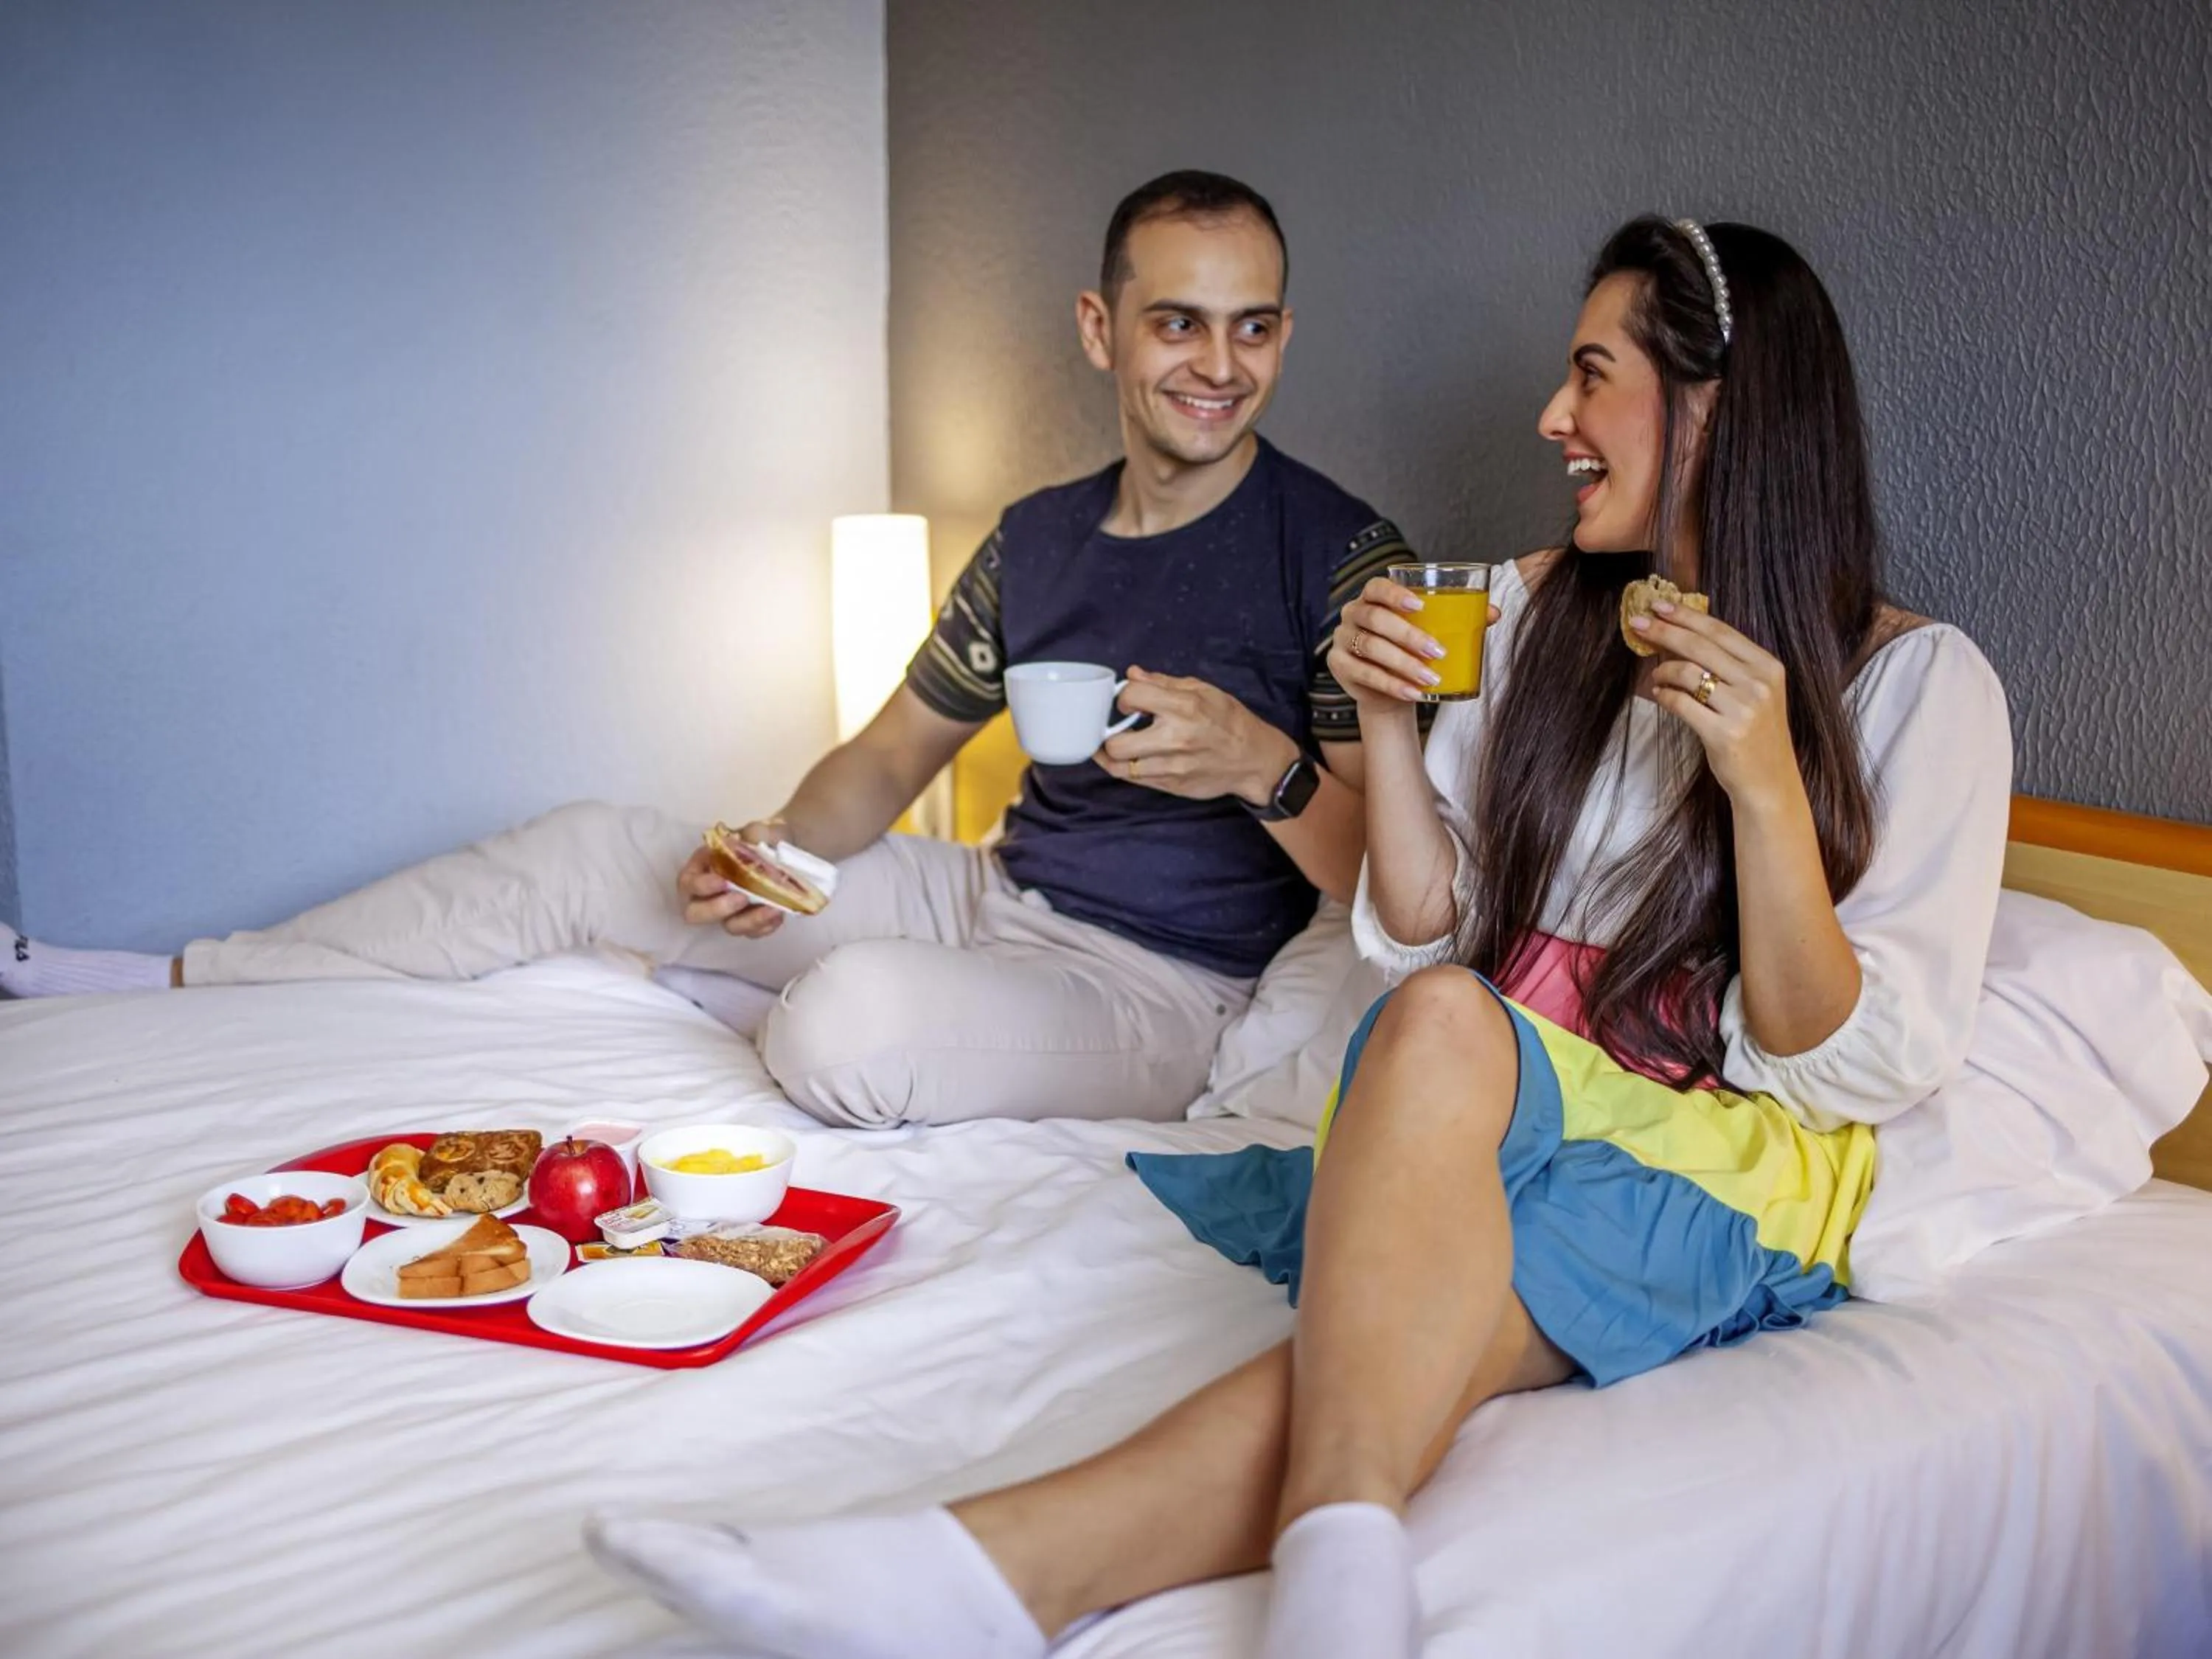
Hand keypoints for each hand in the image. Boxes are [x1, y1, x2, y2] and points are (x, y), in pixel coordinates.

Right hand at [676, 818, 788, 937]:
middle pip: (696, 913)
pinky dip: (765, 926)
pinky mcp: (749, 921)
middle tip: (742, 899)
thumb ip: (754, 833)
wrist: (787, 849)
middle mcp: (709, 893)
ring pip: (729, 926)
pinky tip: (779, 915)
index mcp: (702, 867)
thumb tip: (755, 842)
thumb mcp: (758, 829)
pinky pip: (752, 932)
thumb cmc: (763, 838)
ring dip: (748, 921)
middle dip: (717, 909)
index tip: (722, 881)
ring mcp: (729, 911)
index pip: (688, 882)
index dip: (701, 886)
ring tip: (772, 909)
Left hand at [1094, 667, 1297, 803]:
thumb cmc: (1230, 721)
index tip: (1129, 701)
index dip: (1123, 696)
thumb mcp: (1203, 690)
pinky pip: (1134, 779)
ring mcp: (1172, 767)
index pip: (1132, 697)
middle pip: (1116, 743)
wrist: (1254, 759)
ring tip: (1114, 744)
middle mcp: (1175, 739)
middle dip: (1109, 732)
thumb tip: (1132, 674)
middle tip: (1116, 726)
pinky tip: (1127, 757)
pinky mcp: (1172, 786)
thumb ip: (1164, 683)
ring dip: (1111, 754)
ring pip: (1119, 767)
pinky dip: (1125, 767)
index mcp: (1184, 708)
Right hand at [1327, 575, 1500, 711]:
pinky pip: (1365, 674)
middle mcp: (1353, 614)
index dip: (1396, 594)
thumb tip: (1494, 612)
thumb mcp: (1433, 632)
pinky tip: (1415, 693)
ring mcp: (1342, 640)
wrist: (1391, 687)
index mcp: (1373, 597)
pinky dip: (1392, 685)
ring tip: (1431, 678)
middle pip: (1376, 619)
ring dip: (1403, 663)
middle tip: (1438, 651)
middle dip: (1408, 636)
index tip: (1420, 606)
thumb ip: (1460, 619)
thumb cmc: (1413, 650)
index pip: (1377, 587)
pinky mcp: (1338, 666)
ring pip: (1370, 648)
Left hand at [1631, 602, 1800, 807]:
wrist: (1769, 782)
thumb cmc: (1755, 734)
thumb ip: (1727, 665)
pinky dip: (1664, 695)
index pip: (1720, 631)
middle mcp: (1758, 684)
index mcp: (1768, 667)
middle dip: (1665, 631)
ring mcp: (1743, 709)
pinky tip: (1659, 694)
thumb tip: (1678, 636)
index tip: (1660, 605)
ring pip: (1688, 673)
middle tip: (1639, 623)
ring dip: (1662, 670)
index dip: (1687, 615)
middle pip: (1701, 646)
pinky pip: (1681, 704)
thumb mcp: (1753, 693)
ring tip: (1655, 676)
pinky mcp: (1724, 734)